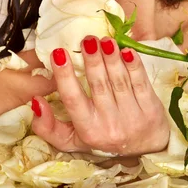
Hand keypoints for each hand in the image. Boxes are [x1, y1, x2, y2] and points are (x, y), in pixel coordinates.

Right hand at [30, 36, 169, 155]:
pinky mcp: (152, 108)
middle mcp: (111, 124)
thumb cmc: (103, 138)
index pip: (73, 100)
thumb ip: (48, 126)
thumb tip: (36, 101)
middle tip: (86, 39)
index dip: (65, 76)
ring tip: (104, 40)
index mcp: (89, 130)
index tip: (58, 53)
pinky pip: (141, 82)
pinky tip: (126, 50)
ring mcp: (133, 116)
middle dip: (92, 60)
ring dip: (112, 58)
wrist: (145, 148)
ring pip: (119, 81)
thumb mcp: (72, 141)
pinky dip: (134, 65)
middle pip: (99, 86)